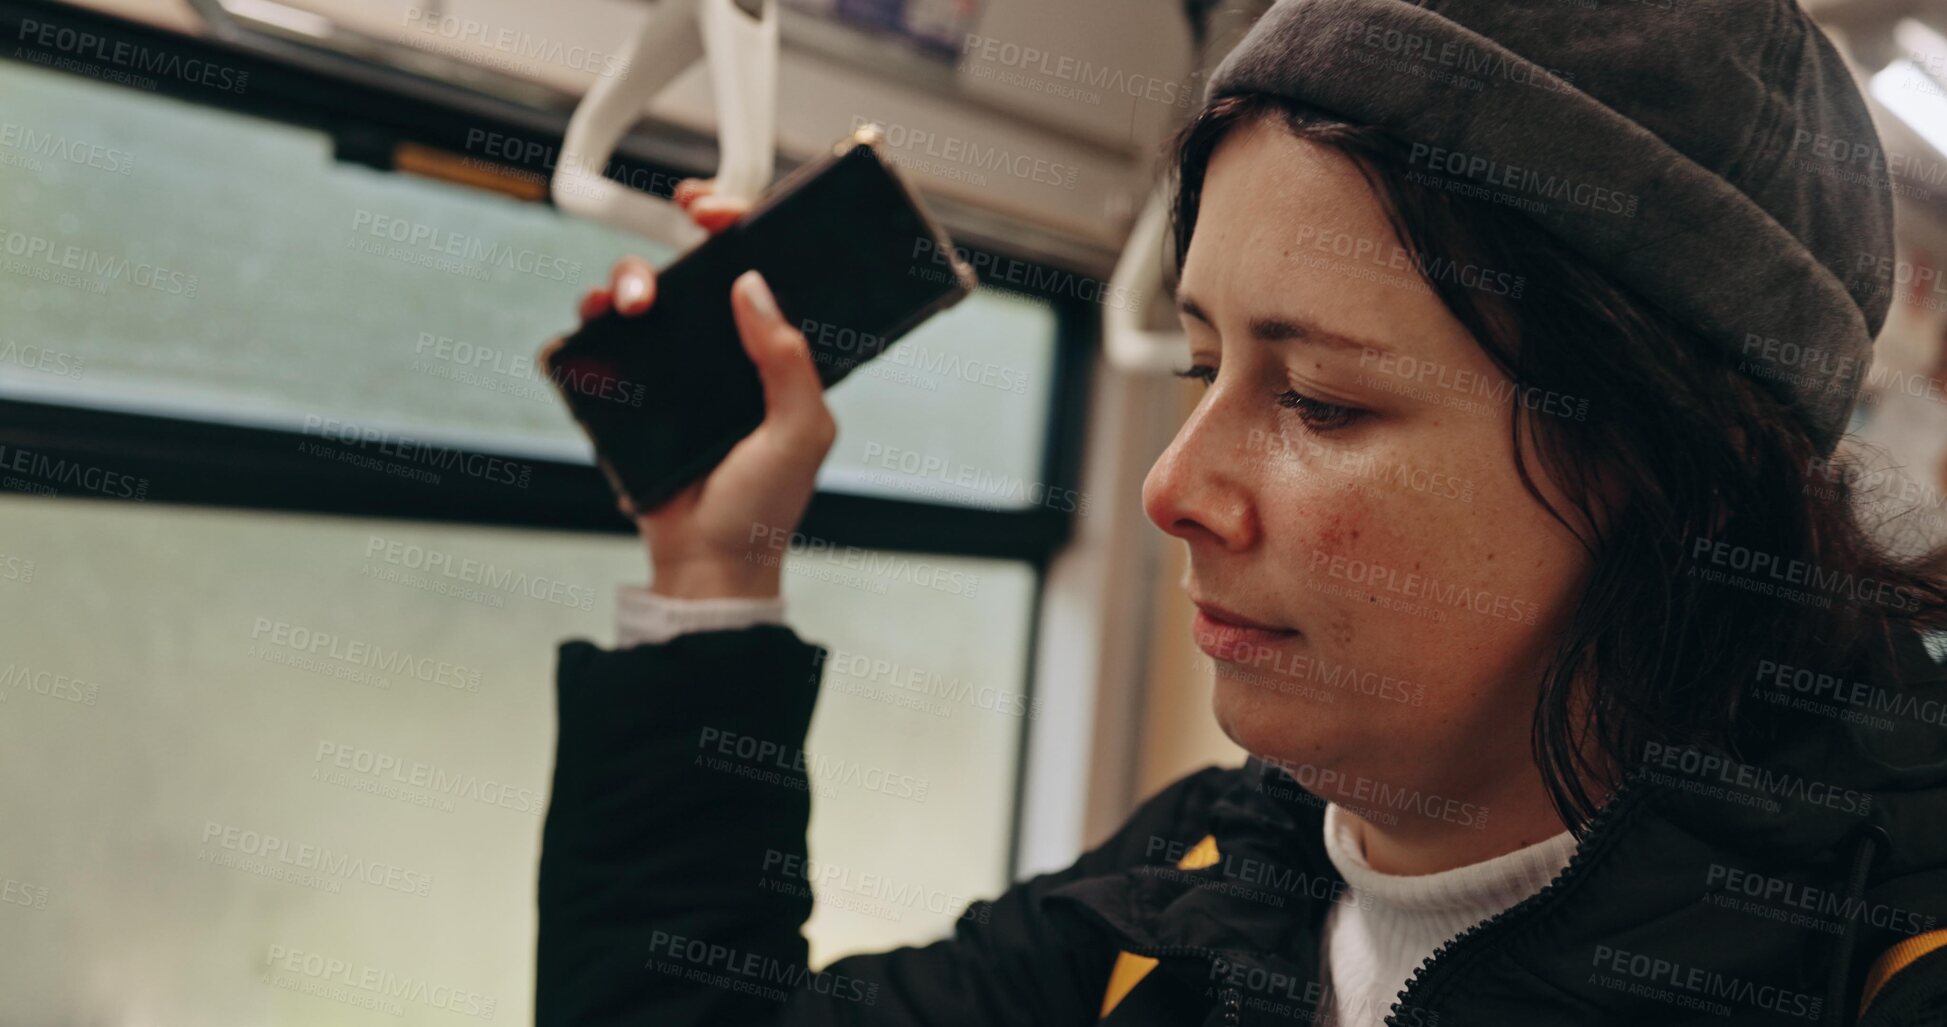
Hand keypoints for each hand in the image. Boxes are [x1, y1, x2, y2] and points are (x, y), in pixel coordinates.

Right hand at [541, 179, 836, 599]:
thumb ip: (787, 358)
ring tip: (630, 305)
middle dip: (669, 244)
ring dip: (626, 281)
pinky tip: (590, 325)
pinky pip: (597, 349)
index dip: (735, 228)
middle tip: (665, 256)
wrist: (708, 565)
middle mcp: (718, 354)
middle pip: (686, 272)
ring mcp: (669, 374)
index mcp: (769, 355)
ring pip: (637, 300)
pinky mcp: (626, 400)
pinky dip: (584, 327)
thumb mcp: (801, 429)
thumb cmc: (764, 504)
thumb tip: (752, 285)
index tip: (712, 210)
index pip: (754, 272)